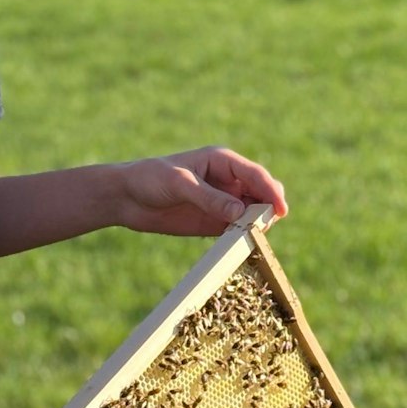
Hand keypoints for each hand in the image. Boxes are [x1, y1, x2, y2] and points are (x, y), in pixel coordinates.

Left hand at [118, 146, 287, 236]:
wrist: (125, 197)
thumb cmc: (151, 179)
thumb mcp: (180, 184)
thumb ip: (209, 198)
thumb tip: (241, 213)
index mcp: (223, 161)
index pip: (255, 175)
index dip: (271, 191)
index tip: (281, 209)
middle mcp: (228, 181)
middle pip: (260, 194)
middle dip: (268, 207)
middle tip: (266, 225)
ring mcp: (222, 203)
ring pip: (252, 214)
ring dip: (256, 225)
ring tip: (253, 237)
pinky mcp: (214, 223)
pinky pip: (236, 230)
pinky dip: (243, 237)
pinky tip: (241, 246)